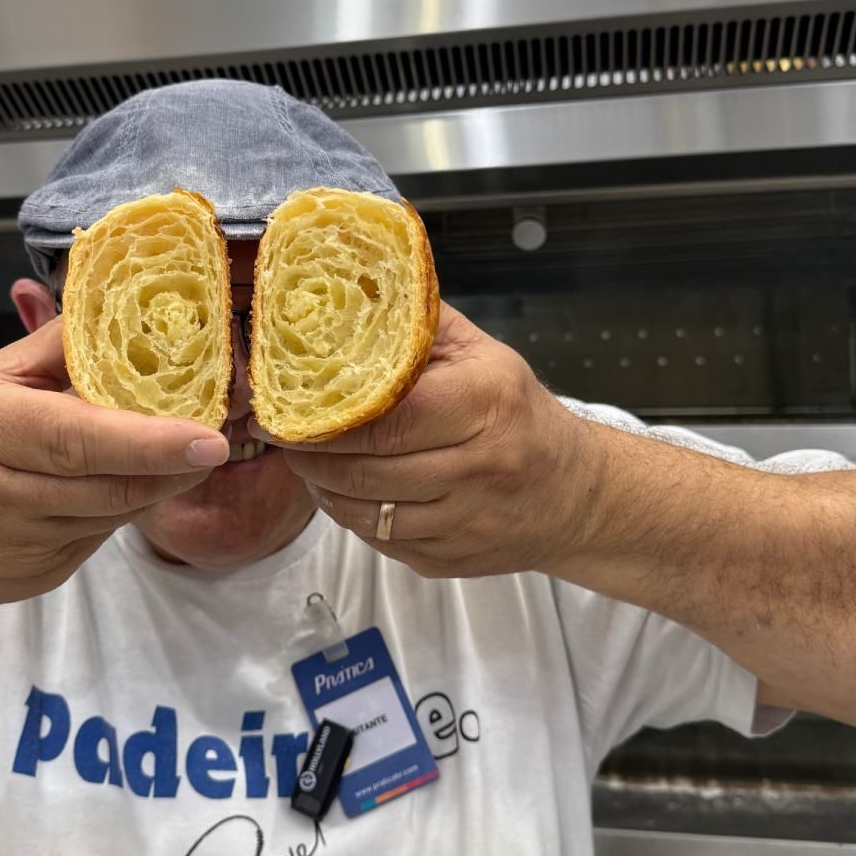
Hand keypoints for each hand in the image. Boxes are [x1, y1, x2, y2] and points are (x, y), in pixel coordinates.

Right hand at [0, 318, 228, 610]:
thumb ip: (49, 351)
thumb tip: (118, 316)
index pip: (77, 439)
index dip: (149, 441)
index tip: (209, 437)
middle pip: (110, 485)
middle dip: (173, 464)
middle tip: (217, 435)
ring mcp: (15, 547)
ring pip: (112, 514)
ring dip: (151, 484)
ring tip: (172, 452)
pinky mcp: (34, 579)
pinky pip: (97, 537)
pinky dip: (118, 507)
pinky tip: (114, 483)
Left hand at [250, 304, 598, 578]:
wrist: (576, 493)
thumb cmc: (518, 412)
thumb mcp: (484, 354)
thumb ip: (418, 326)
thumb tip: (350, 294)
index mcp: (485, 404)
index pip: (386, 418)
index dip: (325, 419)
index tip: (283, 409)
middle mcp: (480, 467)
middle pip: (366, 472)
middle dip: (309, 456)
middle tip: (278, 436)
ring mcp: (466, 522)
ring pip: (366, 514)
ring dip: (323, 490)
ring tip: (303, 463)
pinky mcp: (452, 561)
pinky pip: (382, 541)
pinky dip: (351, 517)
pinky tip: (342, 492)